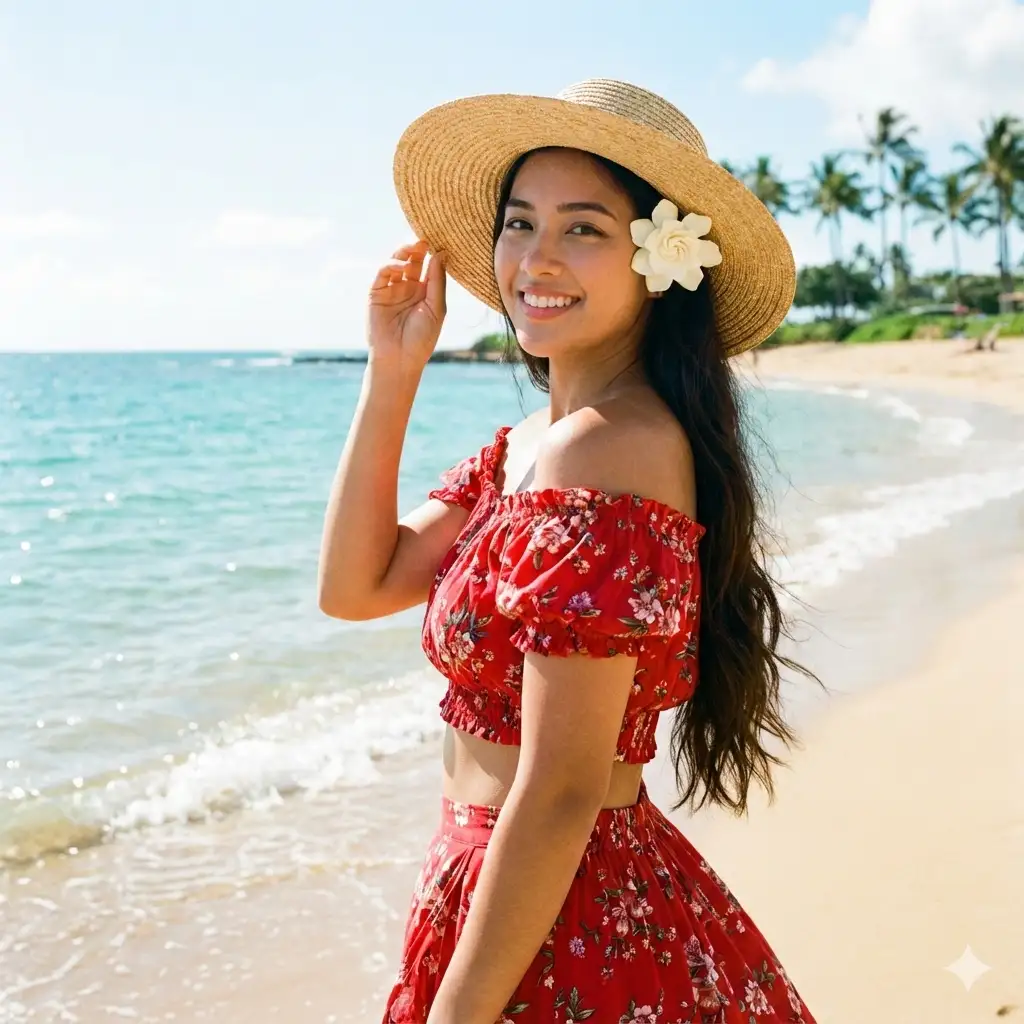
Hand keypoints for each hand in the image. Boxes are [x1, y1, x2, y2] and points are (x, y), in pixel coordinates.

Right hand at [367, 240, 446, 368]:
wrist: (400, 359)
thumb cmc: (422, 338)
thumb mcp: (436, 308)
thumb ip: (437, 281)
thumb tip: (441, 254)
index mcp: (424, 292)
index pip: (428, 266)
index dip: (433, 254)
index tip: (440, 243)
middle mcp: (407, 288)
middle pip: (412, 260)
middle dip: (418, 248)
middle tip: (425, 240)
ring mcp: (391, 290)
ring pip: (396, 262)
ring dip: (404, 252)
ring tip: (415, 248)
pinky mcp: (376, 293)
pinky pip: (382, 273)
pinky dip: (390, 265)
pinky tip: (401, 265)